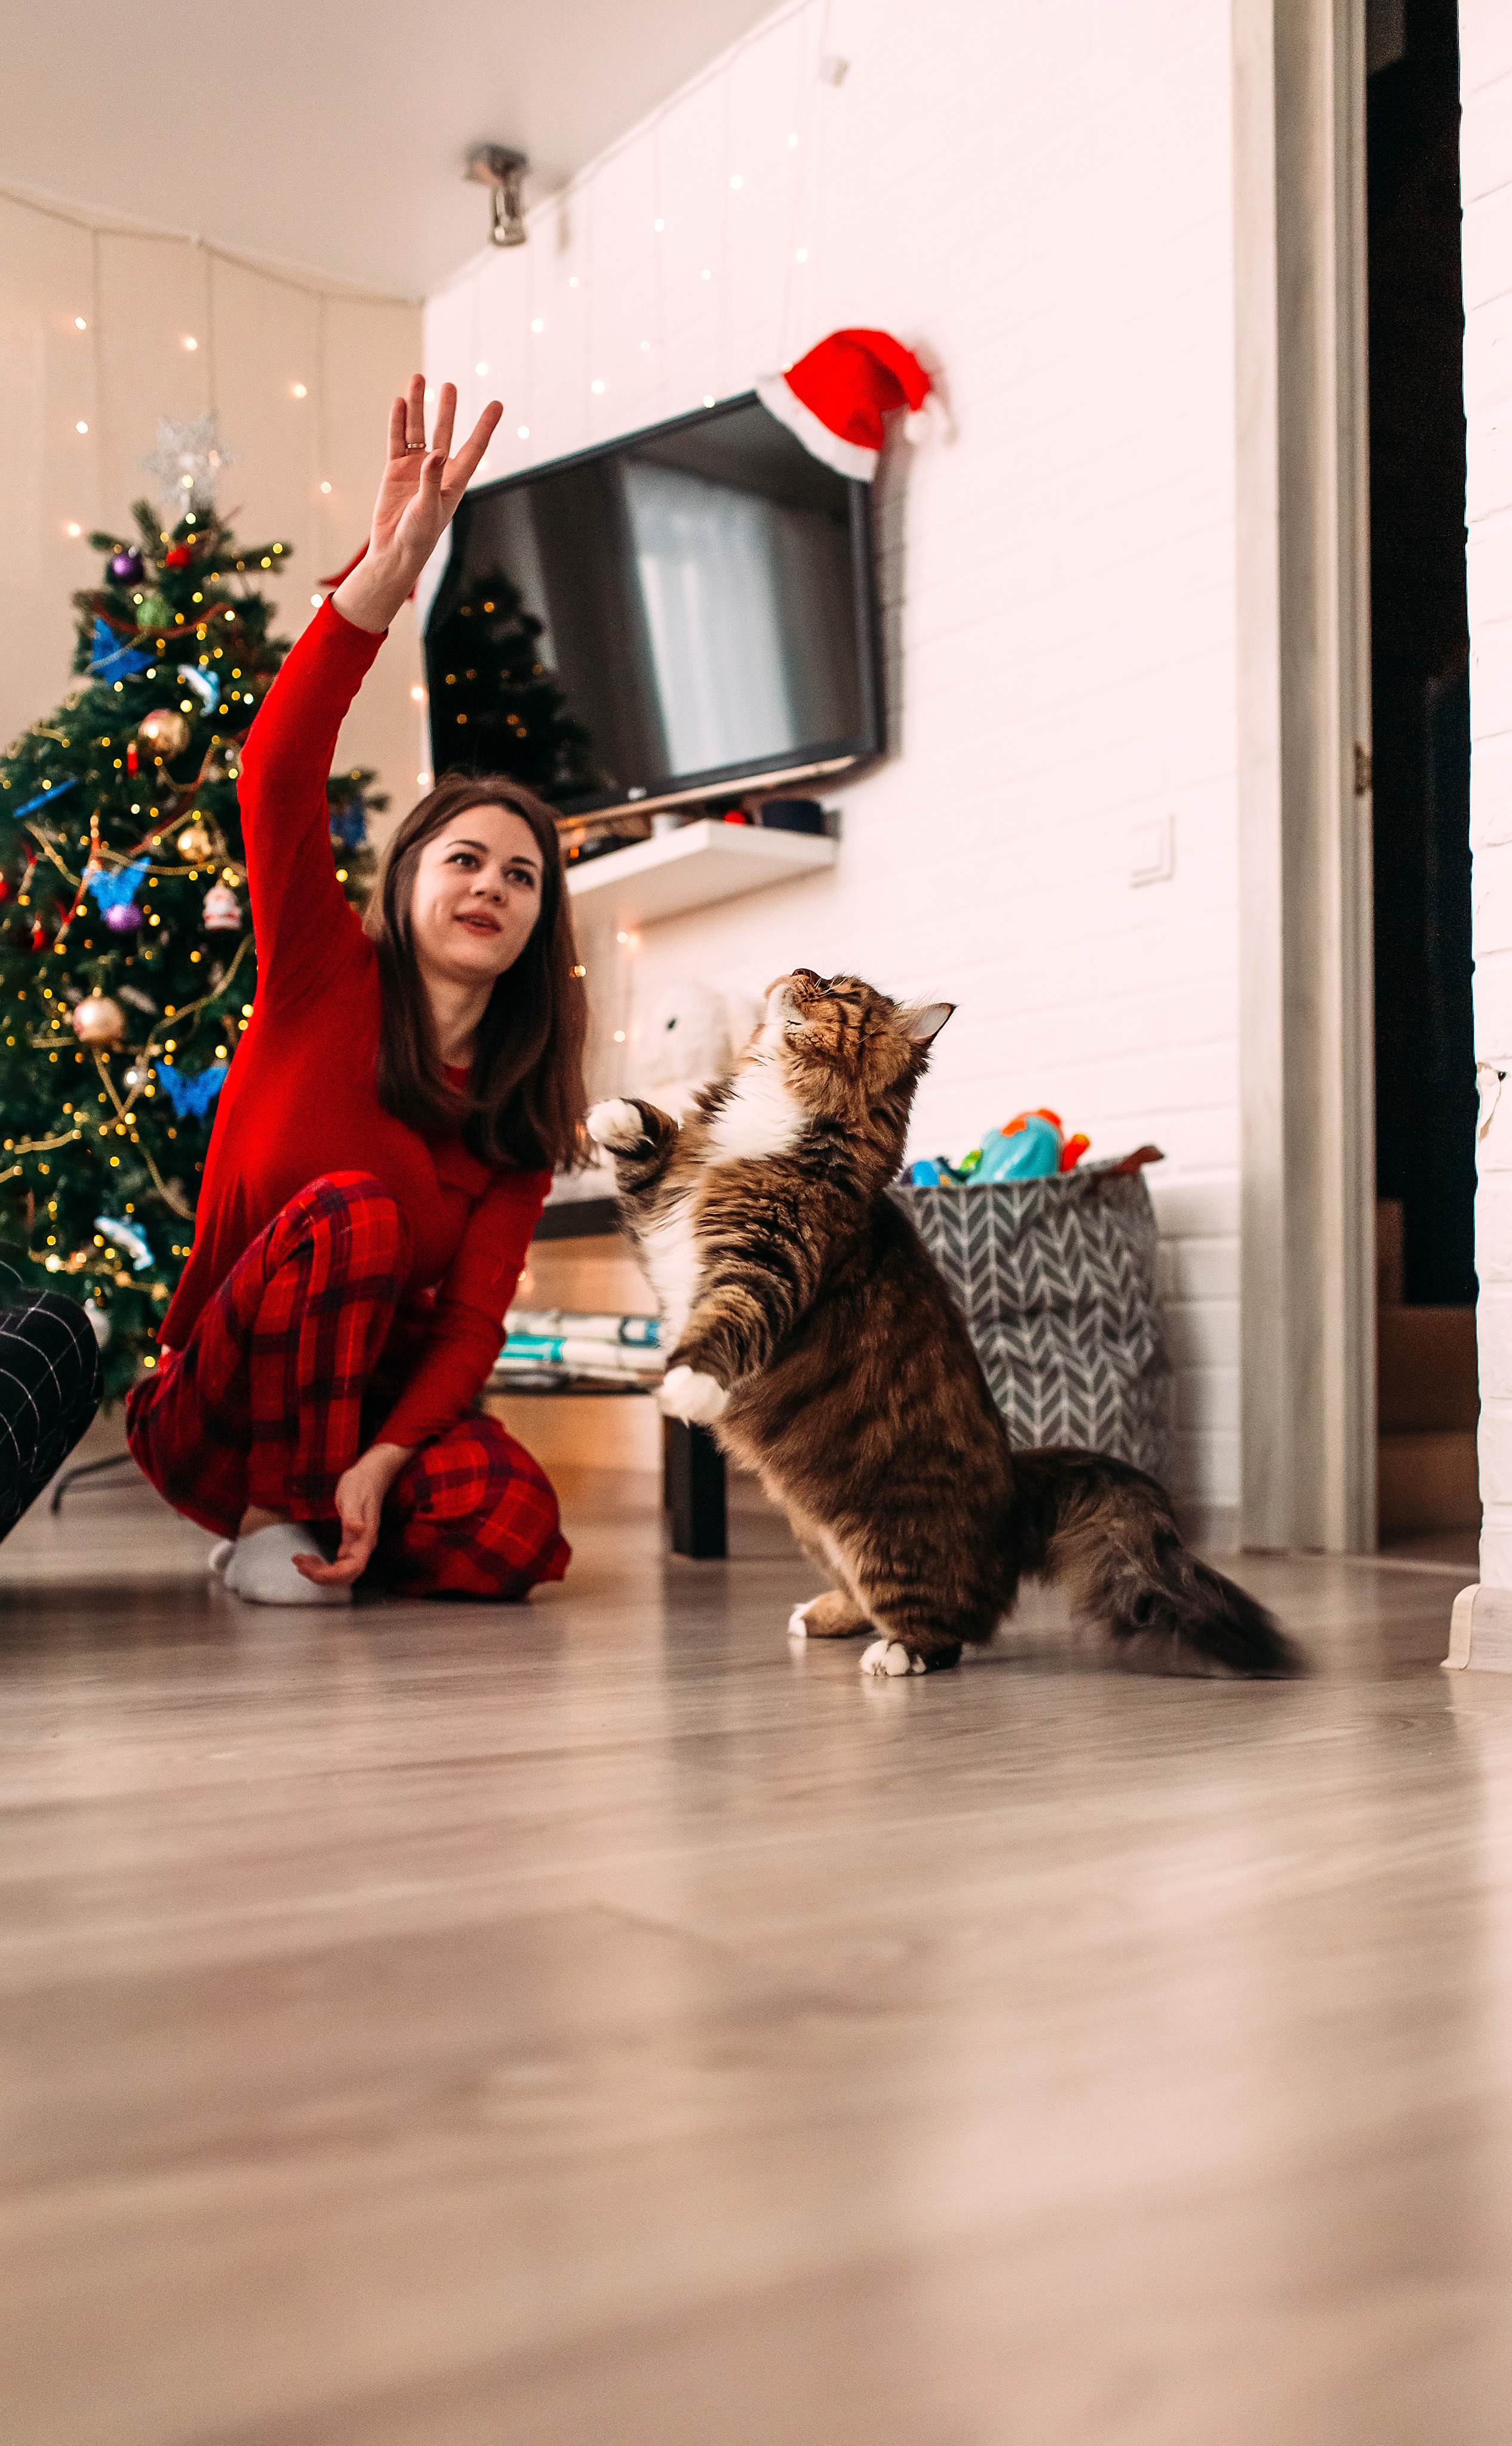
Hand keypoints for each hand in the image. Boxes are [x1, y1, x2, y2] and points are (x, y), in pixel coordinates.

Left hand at [292, 1442, 413, 1587]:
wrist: (369, 1476)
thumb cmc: (361, 1484)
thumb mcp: (353, 1496)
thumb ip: (354, 1515)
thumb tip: (358, 1530)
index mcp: (366, 1539)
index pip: (352, 1569)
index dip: (331, 1575)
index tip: (309, 1568)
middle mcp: (363, 1547)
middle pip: (345, 1576)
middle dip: (321, 1576)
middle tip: (299, 1563)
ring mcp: (358, 1547)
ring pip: (341, 1573)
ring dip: (320, 1573)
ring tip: (300, 1561)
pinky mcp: (351, 1545)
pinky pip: (338, 1564)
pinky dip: (322, 1566)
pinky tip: (310, 1559)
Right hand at [333, 374, 501, 633]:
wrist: (394, 551)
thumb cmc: (418, 536)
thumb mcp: (428, 509)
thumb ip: (431, 480)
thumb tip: (435, 453)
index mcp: (455, 480)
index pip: (474, 448)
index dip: (485, 426)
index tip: (497, 404)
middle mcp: (437, 469)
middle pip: (444, 432)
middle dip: (447, 409)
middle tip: (450, 385)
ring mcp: (415, 468)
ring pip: (418, 431)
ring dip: (419, 406)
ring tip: (418, 379)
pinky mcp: (395, 470)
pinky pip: (397, 440)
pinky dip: (398, 422)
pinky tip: (400, 402)